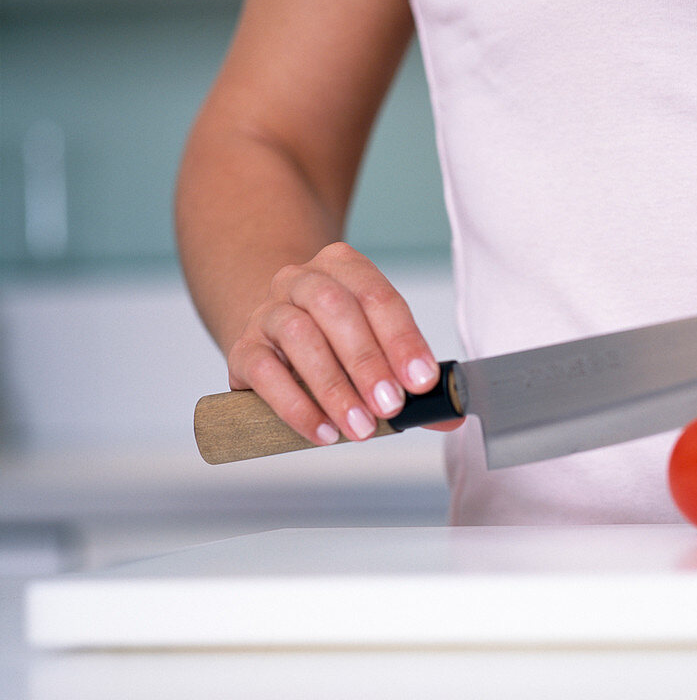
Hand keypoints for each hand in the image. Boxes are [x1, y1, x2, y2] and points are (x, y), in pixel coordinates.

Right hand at [227, 242, 450, 445]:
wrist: (276, 337)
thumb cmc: (337, 341)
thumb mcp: (378, 348)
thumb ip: (412, 380)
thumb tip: (450, 415)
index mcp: (344, 267)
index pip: (377, 296)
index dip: (402, 339)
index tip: (422, 381)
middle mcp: (302, 280)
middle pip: (335, 310)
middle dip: (368, 362)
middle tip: (391, 406)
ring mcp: (268, 312)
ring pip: (299, 336)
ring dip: (334, 387)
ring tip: (361, 427)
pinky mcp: (244, 350)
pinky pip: (265, 373)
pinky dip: (296, 406)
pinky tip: (322, 432)